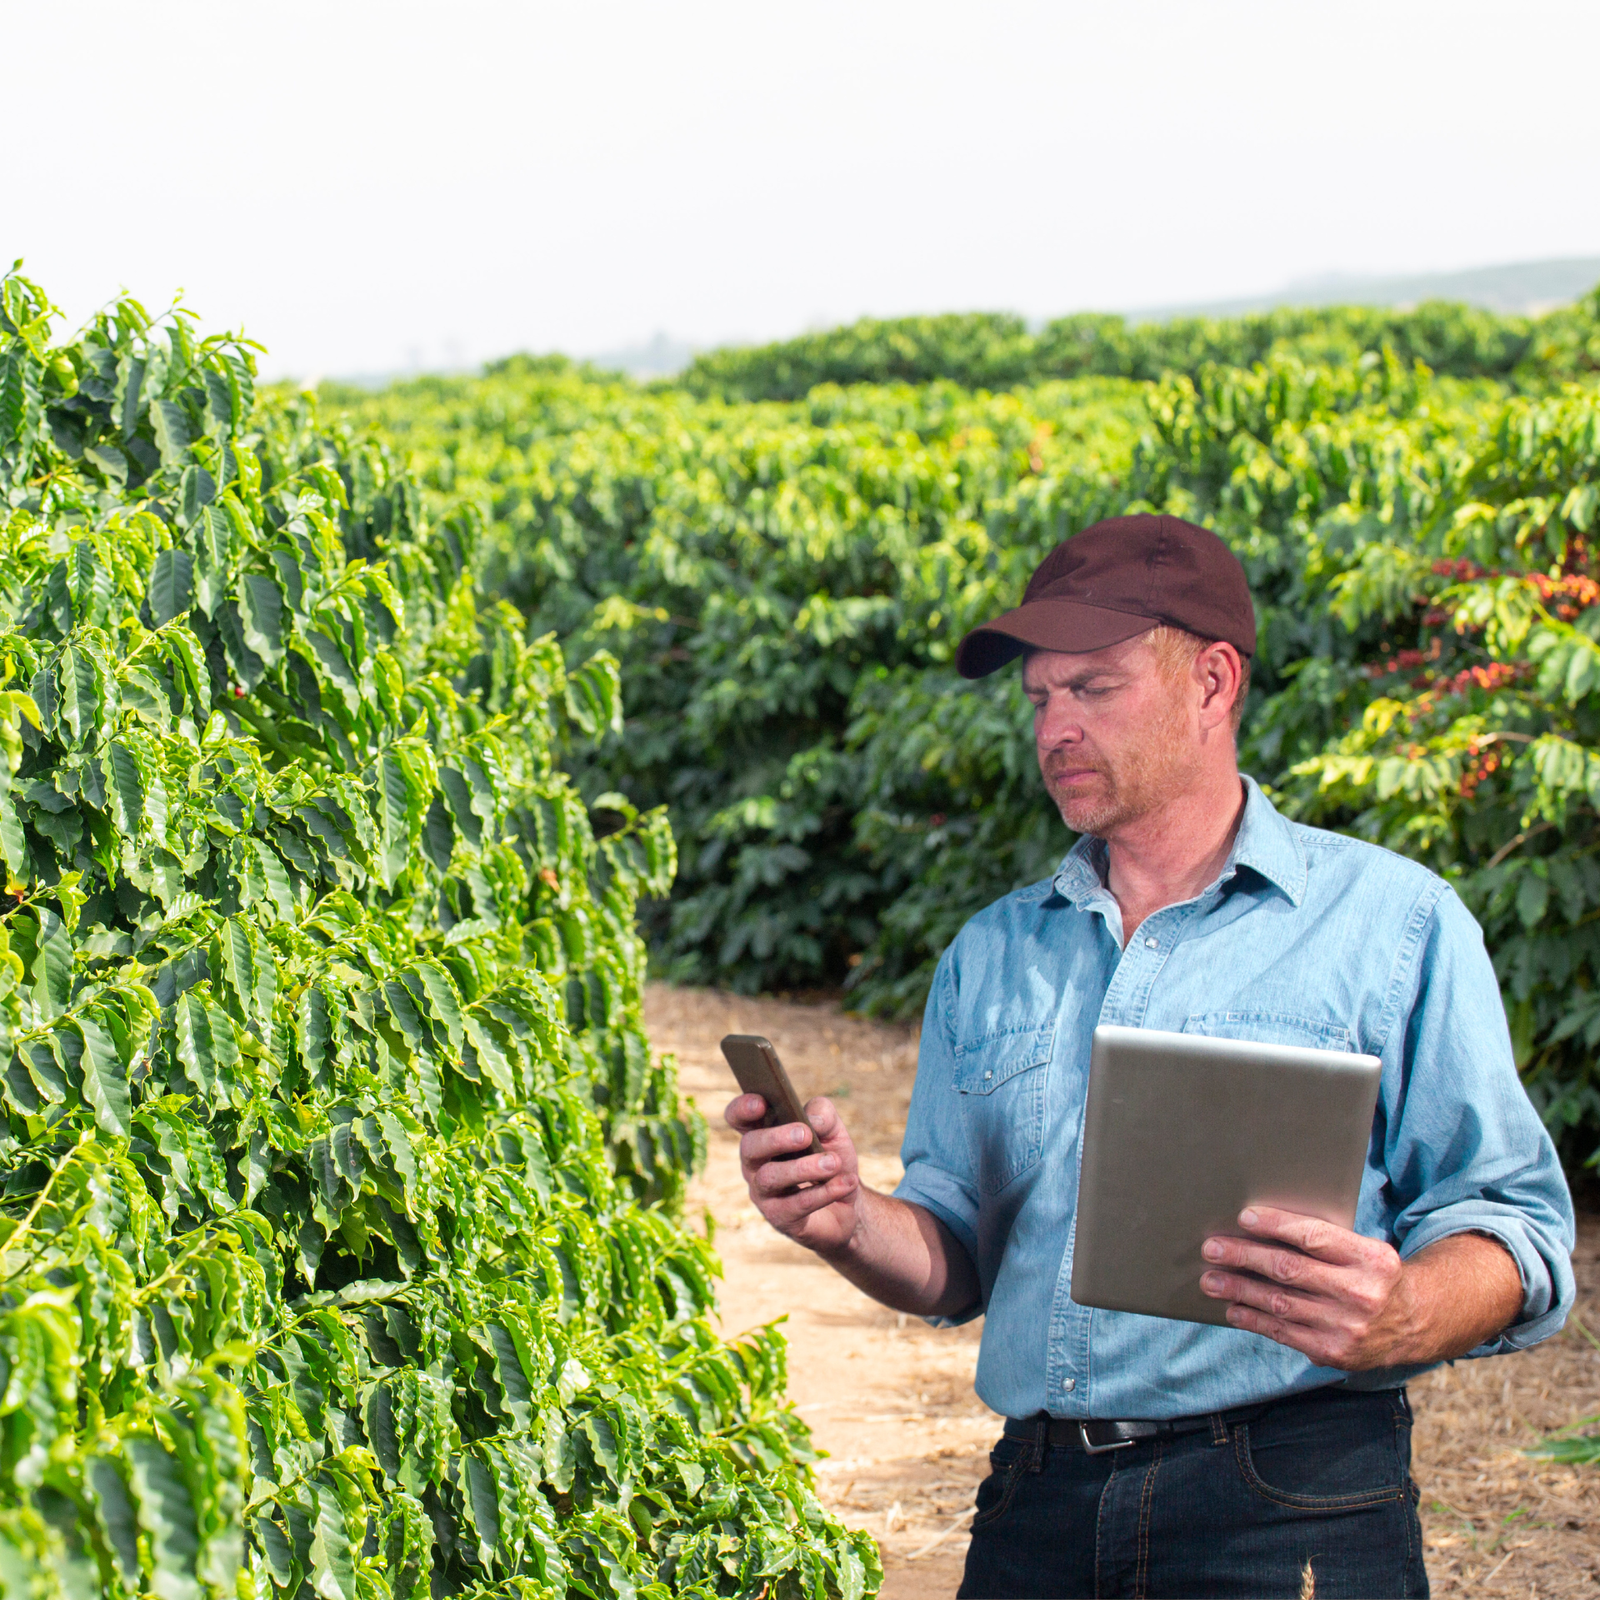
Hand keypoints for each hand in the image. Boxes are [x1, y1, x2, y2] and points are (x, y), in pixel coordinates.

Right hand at [726, 1094, 861, 1254]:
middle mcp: (756, 1163)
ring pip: (770, 1177)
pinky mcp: (779, 1218)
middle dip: (776, 1138)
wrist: (849, 1205)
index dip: (742, 1108)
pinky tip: (845, 1183)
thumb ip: (823, 1115)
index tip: (761, 1102)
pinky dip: (823, 1192)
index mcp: (764, 1134)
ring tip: (833, 1163)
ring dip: (804, 1168)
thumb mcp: (834, 1131)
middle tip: (805, 1135)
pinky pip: (796, 1204)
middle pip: (749, 1147)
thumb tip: (811, 1120)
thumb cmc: (832, 1160)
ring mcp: (763, 1192)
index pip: (738, 1118)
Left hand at [1199, 1206, 1414, 1369]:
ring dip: (1239, 1290)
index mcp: (1371, 1259)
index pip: (1314, 1236)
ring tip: (1211, 1280)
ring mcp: (1347, 1327)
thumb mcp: (1365, 1251)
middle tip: (1212, 1249)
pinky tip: (1234, 1308)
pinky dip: (1254, 1319)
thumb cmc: (1374, 1276)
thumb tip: (1261, 1229)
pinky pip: (1284, 1332)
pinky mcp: (1334, 1353)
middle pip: (1290, 1269)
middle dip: (1244, 1257)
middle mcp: (1361, 1293)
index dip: (1276, 1225)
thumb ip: (1326, 1242)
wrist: (1412, 1323)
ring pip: (1280, 1303)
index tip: (1243, 1217)